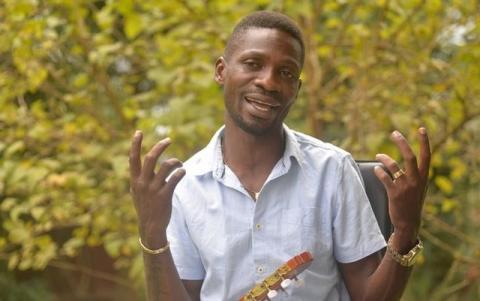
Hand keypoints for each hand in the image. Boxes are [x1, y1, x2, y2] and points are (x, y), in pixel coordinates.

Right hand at [129, 130, 185, 247]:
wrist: (151, 227)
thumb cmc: (146, 207)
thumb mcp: (138, 192)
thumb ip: (140, 178)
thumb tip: (146, 163)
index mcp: (135, 180)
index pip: (133, 159)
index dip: (135, 144)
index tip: (138, 132)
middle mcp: (143, 183)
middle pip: (151, 158)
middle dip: (160, 146)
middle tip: (169, 140)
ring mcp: (153, 189)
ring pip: (166, 166)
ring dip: (175, 162)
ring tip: (180, 164)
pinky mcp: (165, 195)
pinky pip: (175, 178)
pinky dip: (180, 172)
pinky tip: (182, 172)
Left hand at [374, 128, 429, 248]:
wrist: (408, 223)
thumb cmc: (411, 203)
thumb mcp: (418, 187)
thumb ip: (415, 174)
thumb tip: (406, 160)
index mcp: (424, 177)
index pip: (427, 156)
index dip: (424, 141)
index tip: (421, 129)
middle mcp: (416, 180)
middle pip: (409, 156)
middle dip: (402, 142)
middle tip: (394, 133)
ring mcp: (405, 186)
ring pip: (393, 165)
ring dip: (384, 157)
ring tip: (378, 155)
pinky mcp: (394, 192)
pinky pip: (384, 176)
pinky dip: (379, 171)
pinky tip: (376, 169)